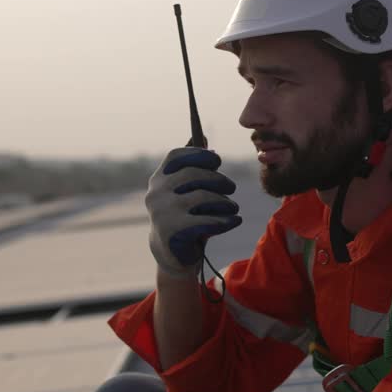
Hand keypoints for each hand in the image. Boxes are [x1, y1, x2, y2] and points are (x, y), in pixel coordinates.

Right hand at [146, 147, 241, 277]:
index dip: (199, 154)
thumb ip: (193, 166)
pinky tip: (235, 221)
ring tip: (234, 208)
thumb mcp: (187, 191)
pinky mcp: (172, 230)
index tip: (217, 161)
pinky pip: (205, 220)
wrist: (172, 254)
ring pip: (202, 196)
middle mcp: (156, 193)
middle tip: (232, 189)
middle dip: (218, 180)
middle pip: (193, 174)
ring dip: (224, 203)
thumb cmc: (185, 216)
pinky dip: (224, 220)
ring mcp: (162, 212)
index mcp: (159, 179)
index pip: (176, 156)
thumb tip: (203, 137)